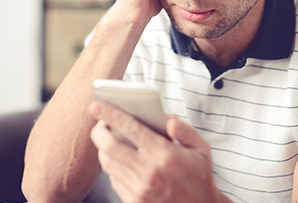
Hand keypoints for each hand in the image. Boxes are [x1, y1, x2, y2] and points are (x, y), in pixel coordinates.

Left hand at [89, 101, 226, 202]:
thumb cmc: (199, 177)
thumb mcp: (201, 150)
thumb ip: (185, 131)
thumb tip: (169, 119)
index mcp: (165, 154)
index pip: (131, 129)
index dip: (110, 114)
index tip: (96, 105)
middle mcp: (149, 172)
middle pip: (109, 146)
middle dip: (98, 131)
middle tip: (101, 124)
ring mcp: (140, 189)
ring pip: (107, 163)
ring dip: (103, 149)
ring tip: (109, 140)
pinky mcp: (134, 202)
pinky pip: (113, 180)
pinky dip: (113, 167)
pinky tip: (120, 161)